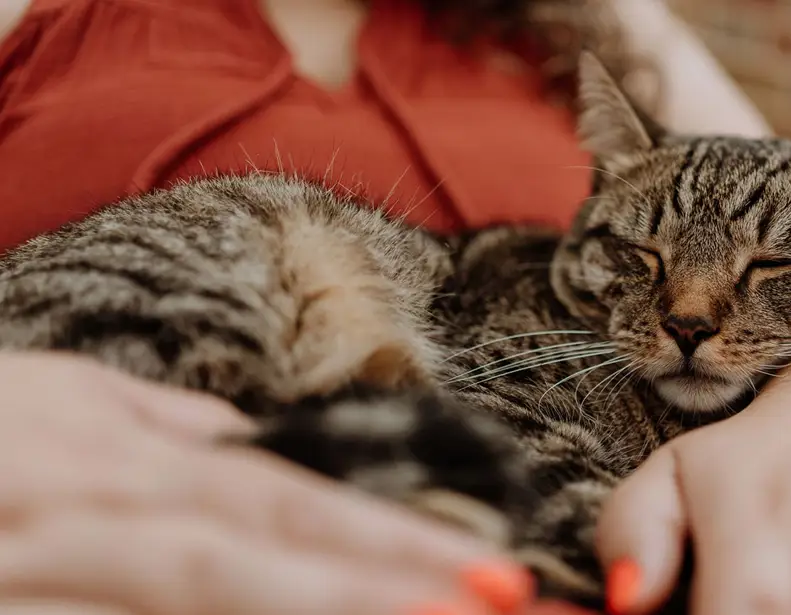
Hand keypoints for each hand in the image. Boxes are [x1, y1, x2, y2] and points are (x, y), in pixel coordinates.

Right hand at [0, 352, 534, 614]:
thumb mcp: (55, 404)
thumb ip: (161, 431)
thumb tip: (253, 447)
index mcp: (115, 451)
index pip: (277, 495)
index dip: (380, 538)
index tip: (482, 572)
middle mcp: (82, 500)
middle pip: (248, 546)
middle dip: (372, 582)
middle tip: (490, 604)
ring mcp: (29, 560)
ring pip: (183, 587)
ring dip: (298, 610)